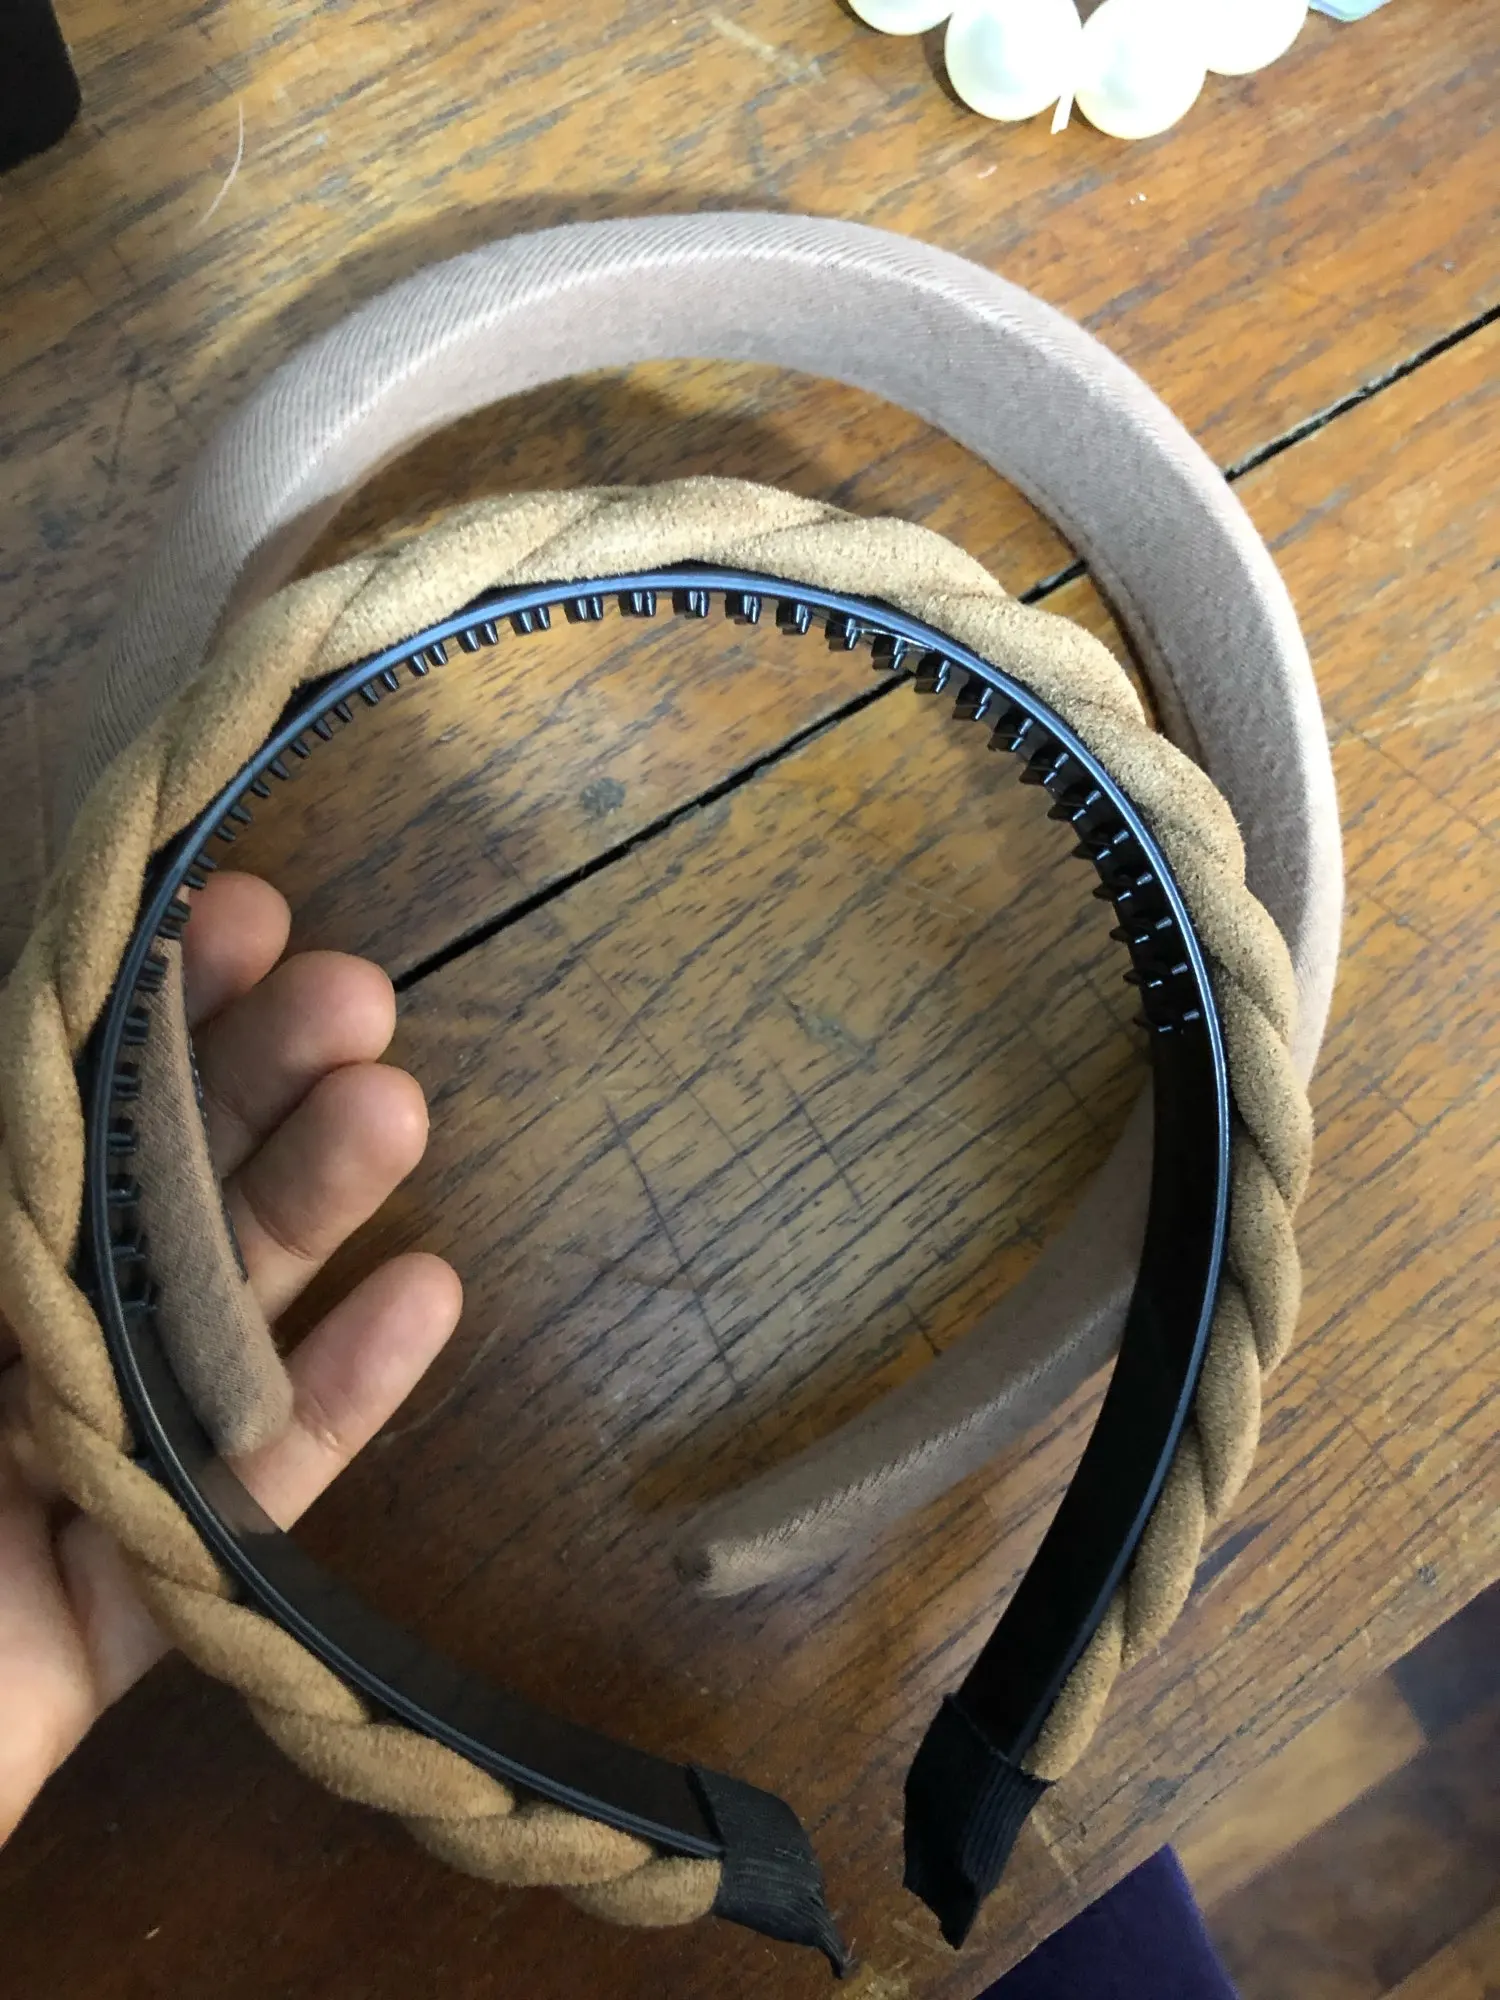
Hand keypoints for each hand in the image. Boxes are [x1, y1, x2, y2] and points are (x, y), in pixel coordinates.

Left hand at [0, 872, 461, 1840]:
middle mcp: (16, 1349)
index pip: (55, 1116)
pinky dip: (343, 1395)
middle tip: (357, 993)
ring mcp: (81, 1465)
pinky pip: (256, 1490)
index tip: (237, 918)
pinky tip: (427, 1292)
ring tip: (399, 1108)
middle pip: (153, 1197)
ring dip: (312, 1209)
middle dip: (252, 1084)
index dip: (146, 1011)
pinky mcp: (140, 1593)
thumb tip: (11, 1034)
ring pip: (218, 1319)